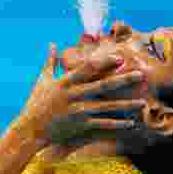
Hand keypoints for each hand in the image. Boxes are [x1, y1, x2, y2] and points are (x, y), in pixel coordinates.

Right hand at [21, 43, 146, 145]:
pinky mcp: (80, 125)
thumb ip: (50, 62)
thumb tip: (52, 44)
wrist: (30, 129)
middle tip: (141, 74)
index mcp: (65, 82)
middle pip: (103, 85)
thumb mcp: (42, 80)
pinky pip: (102, 124)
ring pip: (107, 106)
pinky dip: (117, 124)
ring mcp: (78, 111)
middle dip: (123, 79)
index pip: (88, 68)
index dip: (105, 62)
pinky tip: (130, 123)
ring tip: (143, 102)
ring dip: (126, 104)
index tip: (120, 58)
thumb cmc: (35, 103)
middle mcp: (74, 95)